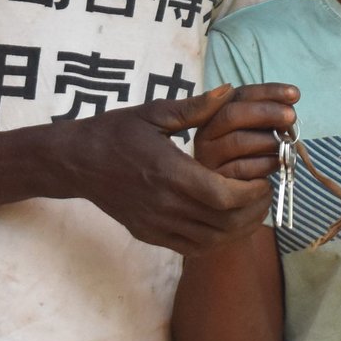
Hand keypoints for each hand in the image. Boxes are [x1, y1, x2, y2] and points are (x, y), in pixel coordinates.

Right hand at [69, 87, 273, 253]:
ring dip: (239, 228)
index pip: (222, 195)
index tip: (262, 179)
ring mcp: (155, 224)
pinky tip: (226, 222)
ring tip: (251, 208)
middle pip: (223, 222)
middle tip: (264, 193)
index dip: (251, 193)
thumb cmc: (116, 131)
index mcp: (168, 171)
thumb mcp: (154, 112)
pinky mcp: (148, 234)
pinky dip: (216, 240)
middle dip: (252, 211)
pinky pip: (191, 248)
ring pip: (211, 241)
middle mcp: (163, 204)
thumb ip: (196, 108)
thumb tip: (230, 92)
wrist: (77, 161)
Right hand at [191, 84, 297, 182]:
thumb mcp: (254, 135)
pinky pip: (242, 168)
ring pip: (238, 141)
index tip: (295, 94)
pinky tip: (277, 163)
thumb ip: (266, 120)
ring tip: (285, 144)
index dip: (268, 92)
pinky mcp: (216, 182)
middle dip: (266, 112)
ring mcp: (208, 159)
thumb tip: (288, 108)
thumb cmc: (247, 160)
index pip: (240, 95)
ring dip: (269, 140)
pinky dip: (265, 163)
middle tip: (291, 117)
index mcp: (215, 115)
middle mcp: (205, 134)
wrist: (232, 198)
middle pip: (232, 115)